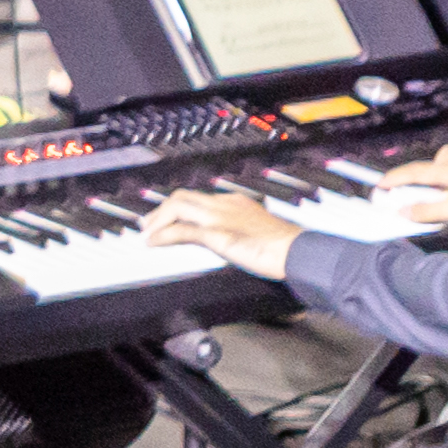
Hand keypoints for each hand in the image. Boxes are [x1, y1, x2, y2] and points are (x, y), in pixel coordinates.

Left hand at [139, 191, 303, 277]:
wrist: (300, 251)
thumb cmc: (287, 247)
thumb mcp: (257, 233)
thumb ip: (240, 231)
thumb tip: (231, 241)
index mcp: (236, 202)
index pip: (199, 198)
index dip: (178, 206)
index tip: (169, 216)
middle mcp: (225, 204)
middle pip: (183, 197)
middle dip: (161, 209)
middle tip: (148, 223)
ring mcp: (220, 217)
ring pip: (177, 207)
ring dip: (158, 220)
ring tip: (147, 233)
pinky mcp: (217, 234)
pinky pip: (182, 230)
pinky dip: (164, 235)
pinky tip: (154, 243)